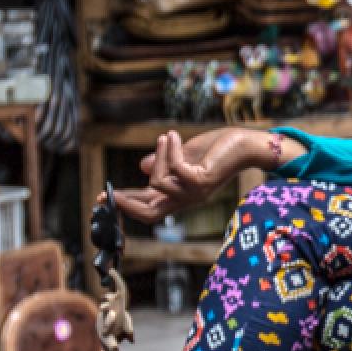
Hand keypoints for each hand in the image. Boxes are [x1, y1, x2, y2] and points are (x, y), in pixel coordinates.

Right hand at [115, 128, 266, 224]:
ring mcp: (195, 192)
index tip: (105, 197)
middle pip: (149, 214)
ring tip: (165, 138)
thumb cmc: (218, 149)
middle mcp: (187, 199)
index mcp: (180, 195)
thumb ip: (165, 163)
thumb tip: (143, 168)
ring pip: (157, 183)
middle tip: (109, 190)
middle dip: (126, 202)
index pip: (149, 208)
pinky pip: (174, 169)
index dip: (126, 206)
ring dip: (157, 157)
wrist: (246, 145)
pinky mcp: (203, 181)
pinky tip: (171, 136)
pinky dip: (168, 150)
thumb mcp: (185, 155)